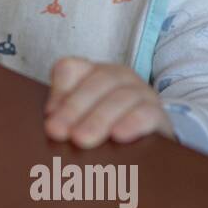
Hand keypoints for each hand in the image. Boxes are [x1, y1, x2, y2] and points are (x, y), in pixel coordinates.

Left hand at [44, 56, 176, 148]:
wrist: (151, 138)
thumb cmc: (109, 126)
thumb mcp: (83, 118)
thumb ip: (66, 115)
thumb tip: (51, 123)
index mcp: (93, 73)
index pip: (70, 68)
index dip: (58, 90)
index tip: (48, 114)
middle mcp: (118, 77)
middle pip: (96, 83)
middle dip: (74, 108)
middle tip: (57, 132)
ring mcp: (142, 93)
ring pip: (121, 97)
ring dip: (99, 119)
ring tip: (82, 139)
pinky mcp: (159, 115)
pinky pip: (147, 114)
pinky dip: (132, 123)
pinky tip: (118, 136)